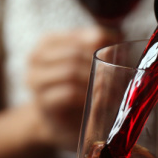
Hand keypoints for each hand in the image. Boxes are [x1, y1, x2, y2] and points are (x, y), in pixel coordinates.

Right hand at [26, 27, 121, 149]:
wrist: (60, 122)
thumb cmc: (78, 89)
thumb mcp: (88, 65)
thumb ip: (99, 49)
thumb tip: (118, 37)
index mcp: (48, 42)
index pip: (78, 35)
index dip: (102, 44)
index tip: (121, 54)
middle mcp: (36, 58)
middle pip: (74, 54)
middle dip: (101, 65)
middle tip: (120, 76)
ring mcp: (36, 80)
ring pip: (70, 72)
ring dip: (96, 81)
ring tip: (113, 89)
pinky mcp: (43, 102)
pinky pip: (69, 93)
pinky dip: (88, 96)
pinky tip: (100, 100)